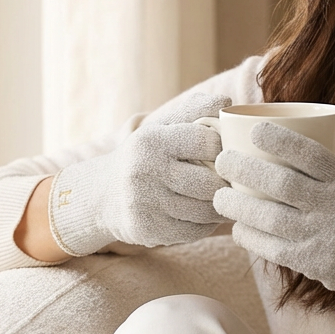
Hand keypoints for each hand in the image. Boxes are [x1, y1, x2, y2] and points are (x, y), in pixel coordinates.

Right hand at [47, 93, 231, 255]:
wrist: (103, 194)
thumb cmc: (145, 155)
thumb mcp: (162, 126)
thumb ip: (195, 109)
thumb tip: (227, 102)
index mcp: (151, 140)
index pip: (207, 142)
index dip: (222, 148)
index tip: (222, 152)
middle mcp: (144, 171)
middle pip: (209, 183)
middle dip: (224, 183)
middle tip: (231, 182)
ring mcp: (144, 204)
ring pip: (205, 211)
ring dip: (219, 206)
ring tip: (222, 198)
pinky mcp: (148, 231)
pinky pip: (195, 231)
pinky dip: (206, 224)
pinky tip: (203, 215)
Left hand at [212, 120, 334, 333]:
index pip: (310, 153)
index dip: (278, 139)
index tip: (254, 129)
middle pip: (279, 182)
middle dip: (244, 168)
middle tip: (221, 160)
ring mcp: (322, 237)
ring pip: (268, 217)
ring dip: (237, 205)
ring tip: (218, 196)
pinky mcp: (314, 264)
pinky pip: (272, 248)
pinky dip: (250, 237)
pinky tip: (238, 228)